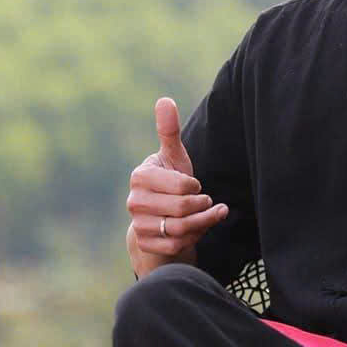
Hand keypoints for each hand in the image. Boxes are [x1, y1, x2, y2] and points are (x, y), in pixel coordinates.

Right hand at [125, 97, 227, 276]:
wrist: (160, 214)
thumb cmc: (171, 180)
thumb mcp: (174, 156)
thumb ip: (170, 131)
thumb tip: (165, 100)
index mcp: (140, 176)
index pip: (181, 186)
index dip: (196, 187)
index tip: (197, 185)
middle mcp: (134, 202)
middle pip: (182, 209)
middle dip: (203, 205)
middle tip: (207, 200)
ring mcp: (138, 225)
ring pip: (180, 230)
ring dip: (204, 222)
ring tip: (212, 213)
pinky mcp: (146, 244)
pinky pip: (177, 246)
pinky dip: (194, 238)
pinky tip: (199, 229)